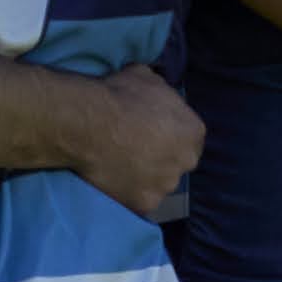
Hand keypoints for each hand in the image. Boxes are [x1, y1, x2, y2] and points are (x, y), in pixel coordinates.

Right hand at [55, 63, 203, 221]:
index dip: (170, 135)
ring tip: (121, 165)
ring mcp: (165, 186)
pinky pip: (139, 199)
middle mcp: (186, 162)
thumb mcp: (146, 77)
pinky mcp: (144, 204)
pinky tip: (114, 180)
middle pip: (177, 163)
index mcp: (193, 131)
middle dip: (163, 158)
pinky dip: (129, 192)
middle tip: (137, 150)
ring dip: (146, 177)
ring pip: (159, 183)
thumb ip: (160, 92)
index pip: (189, 138)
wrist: (88, 124)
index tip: (152, 132)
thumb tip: (156, 94)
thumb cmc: (119, 95)